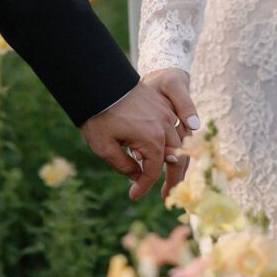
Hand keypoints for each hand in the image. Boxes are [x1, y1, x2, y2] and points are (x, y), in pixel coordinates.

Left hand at [80, 77, 193, 199]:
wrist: (100, 81)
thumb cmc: (99, 114)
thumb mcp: (104, 147)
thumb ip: (123, 166)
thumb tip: (137, 177)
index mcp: (152, 139)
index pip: (153, 171)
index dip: (144, 186)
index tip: (133, 195)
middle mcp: (164, 127)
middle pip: (174, 158)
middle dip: (170, 178)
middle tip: (164, 195)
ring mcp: (165, 114)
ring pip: (177, 143)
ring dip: (172, 160)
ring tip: (165, 175)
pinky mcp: (161, 106)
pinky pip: (172, 128)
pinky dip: (169, 142)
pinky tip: (160, 150)